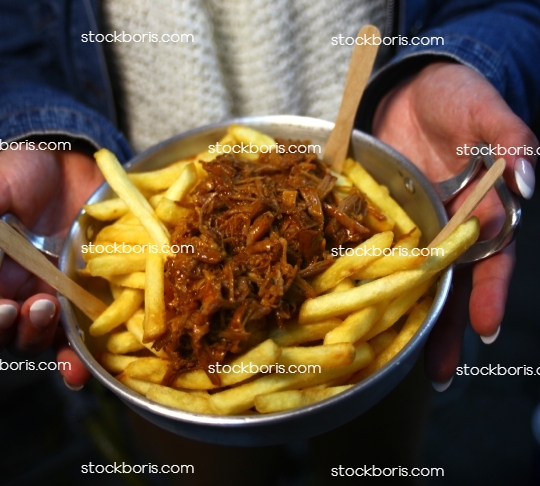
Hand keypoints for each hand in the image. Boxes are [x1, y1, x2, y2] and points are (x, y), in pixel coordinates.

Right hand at [0, 147, 102, 387]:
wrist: (76, 166)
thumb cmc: (26, 171)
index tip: (5, 306)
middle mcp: (13, 291)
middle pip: (5, 330)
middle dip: (14, 326)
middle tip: (32, 305)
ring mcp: (49, 297)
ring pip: (34, 338)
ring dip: (39, 334)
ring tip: (50, 310)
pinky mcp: (84, 300)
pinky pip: (75, 338)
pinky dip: (75, 359)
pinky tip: (79, 370)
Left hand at [372, 62, 537, 385]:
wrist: (410, 90)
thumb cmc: (456, 99)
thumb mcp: (487, 112)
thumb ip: (511, 141)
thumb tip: (528, 180)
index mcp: (480, 211)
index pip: (490, 261)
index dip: (488, 294)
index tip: (483, 329)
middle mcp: (445, 228)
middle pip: (450, 285)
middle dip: (447, 328)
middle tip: (438, 374)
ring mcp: (411, 227)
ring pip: (411, 278)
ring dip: (407, 317)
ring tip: (396, 359)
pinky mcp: (379, 218)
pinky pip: (374, 251)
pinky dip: (367, 277)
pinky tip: (355, 306)